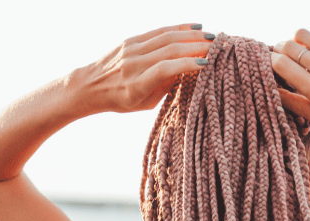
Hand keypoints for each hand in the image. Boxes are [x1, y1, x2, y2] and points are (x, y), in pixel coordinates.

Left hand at [75, 24, 212, 114]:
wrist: (90, 86)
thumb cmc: (121, 100)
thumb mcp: (144, 103)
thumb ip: (164, 87)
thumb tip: (188, 70)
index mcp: (136, 85)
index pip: (164, 69)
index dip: (186, 64)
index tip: (206, 63)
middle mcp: (133, 64)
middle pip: (169, 49)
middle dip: (197, 46)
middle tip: (218, 47)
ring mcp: (131, 49)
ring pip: (166, 37)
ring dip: (191, 35)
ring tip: (211, 37)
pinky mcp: (131, 40)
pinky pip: (158, 31)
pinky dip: (179, 28)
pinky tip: (195, 27)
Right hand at [272, 29, 309, 128]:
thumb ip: (291, 102)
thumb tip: (271, 88)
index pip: (281, 64)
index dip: (270, 61)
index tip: (270, 63)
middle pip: (288, 46)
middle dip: (279, 49)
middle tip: (281, 55)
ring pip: (302, 34)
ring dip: (295, 40)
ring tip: (298, 50)